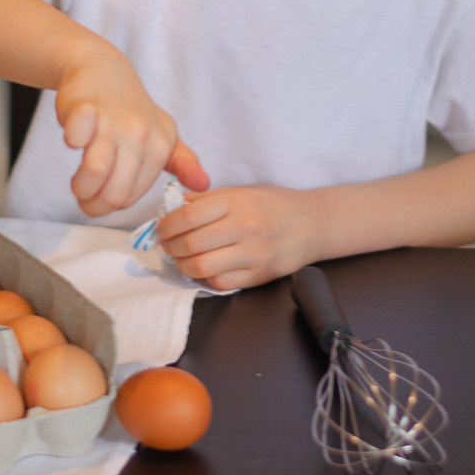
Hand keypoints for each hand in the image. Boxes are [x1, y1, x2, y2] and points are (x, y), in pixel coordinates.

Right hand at [56, 51, 207, 217]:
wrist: (102, 67)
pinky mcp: (86, 106)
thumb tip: (205, 184)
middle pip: (113, 194)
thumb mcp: (161, 135)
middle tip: (83, 193)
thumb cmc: (129, 109)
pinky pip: (76, 137)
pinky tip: (74, 138)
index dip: (108, 206)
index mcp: (160, 145)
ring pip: (95, 173)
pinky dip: (71, 141)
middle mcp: (140, 133)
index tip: (99, 196)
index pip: (130, 198)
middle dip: (91, 203)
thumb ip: (181, 162)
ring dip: (79, 185)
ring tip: (76, 179)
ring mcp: (114, 119)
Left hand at [157, 184, 318, 289]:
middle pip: (190, 244)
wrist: (312, 224)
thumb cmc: (273, 204)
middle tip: (167, 245)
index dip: (167, 225)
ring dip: (183, 265)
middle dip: (170, 247)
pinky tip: (203, 268)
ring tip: (182, 258)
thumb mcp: (241, 191)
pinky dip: (204, 277)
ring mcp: (252, 255)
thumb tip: (173, 207)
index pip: (188, 216)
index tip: (162, 228)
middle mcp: (245, 227)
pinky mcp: (258, 276)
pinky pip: (219, 283)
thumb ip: (207, 199)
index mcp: (237, 202)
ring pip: (201, 267)